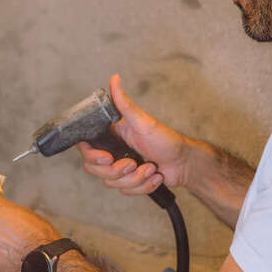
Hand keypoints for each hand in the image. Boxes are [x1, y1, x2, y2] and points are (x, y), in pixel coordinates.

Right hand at [78, 74, 191, 194]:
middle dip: (118, 171)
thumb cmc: (166, 140)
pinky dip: (144, 186)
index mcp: (112, 136)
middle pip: (96, 170)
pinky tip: (155, 176)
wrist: (184, 163)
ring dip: (136, 178)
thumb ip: (124, 103)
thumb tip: (114, 79)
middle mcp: (114, 153)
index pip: (86, 149)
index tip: (107, 157)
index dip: (93, 156)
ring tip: (151, 168)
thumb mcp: (143, 121)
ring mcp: (121, 169)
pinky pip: (126, 191)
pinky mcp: (131, 182)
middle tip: (135, 163)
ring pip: (112, 183)